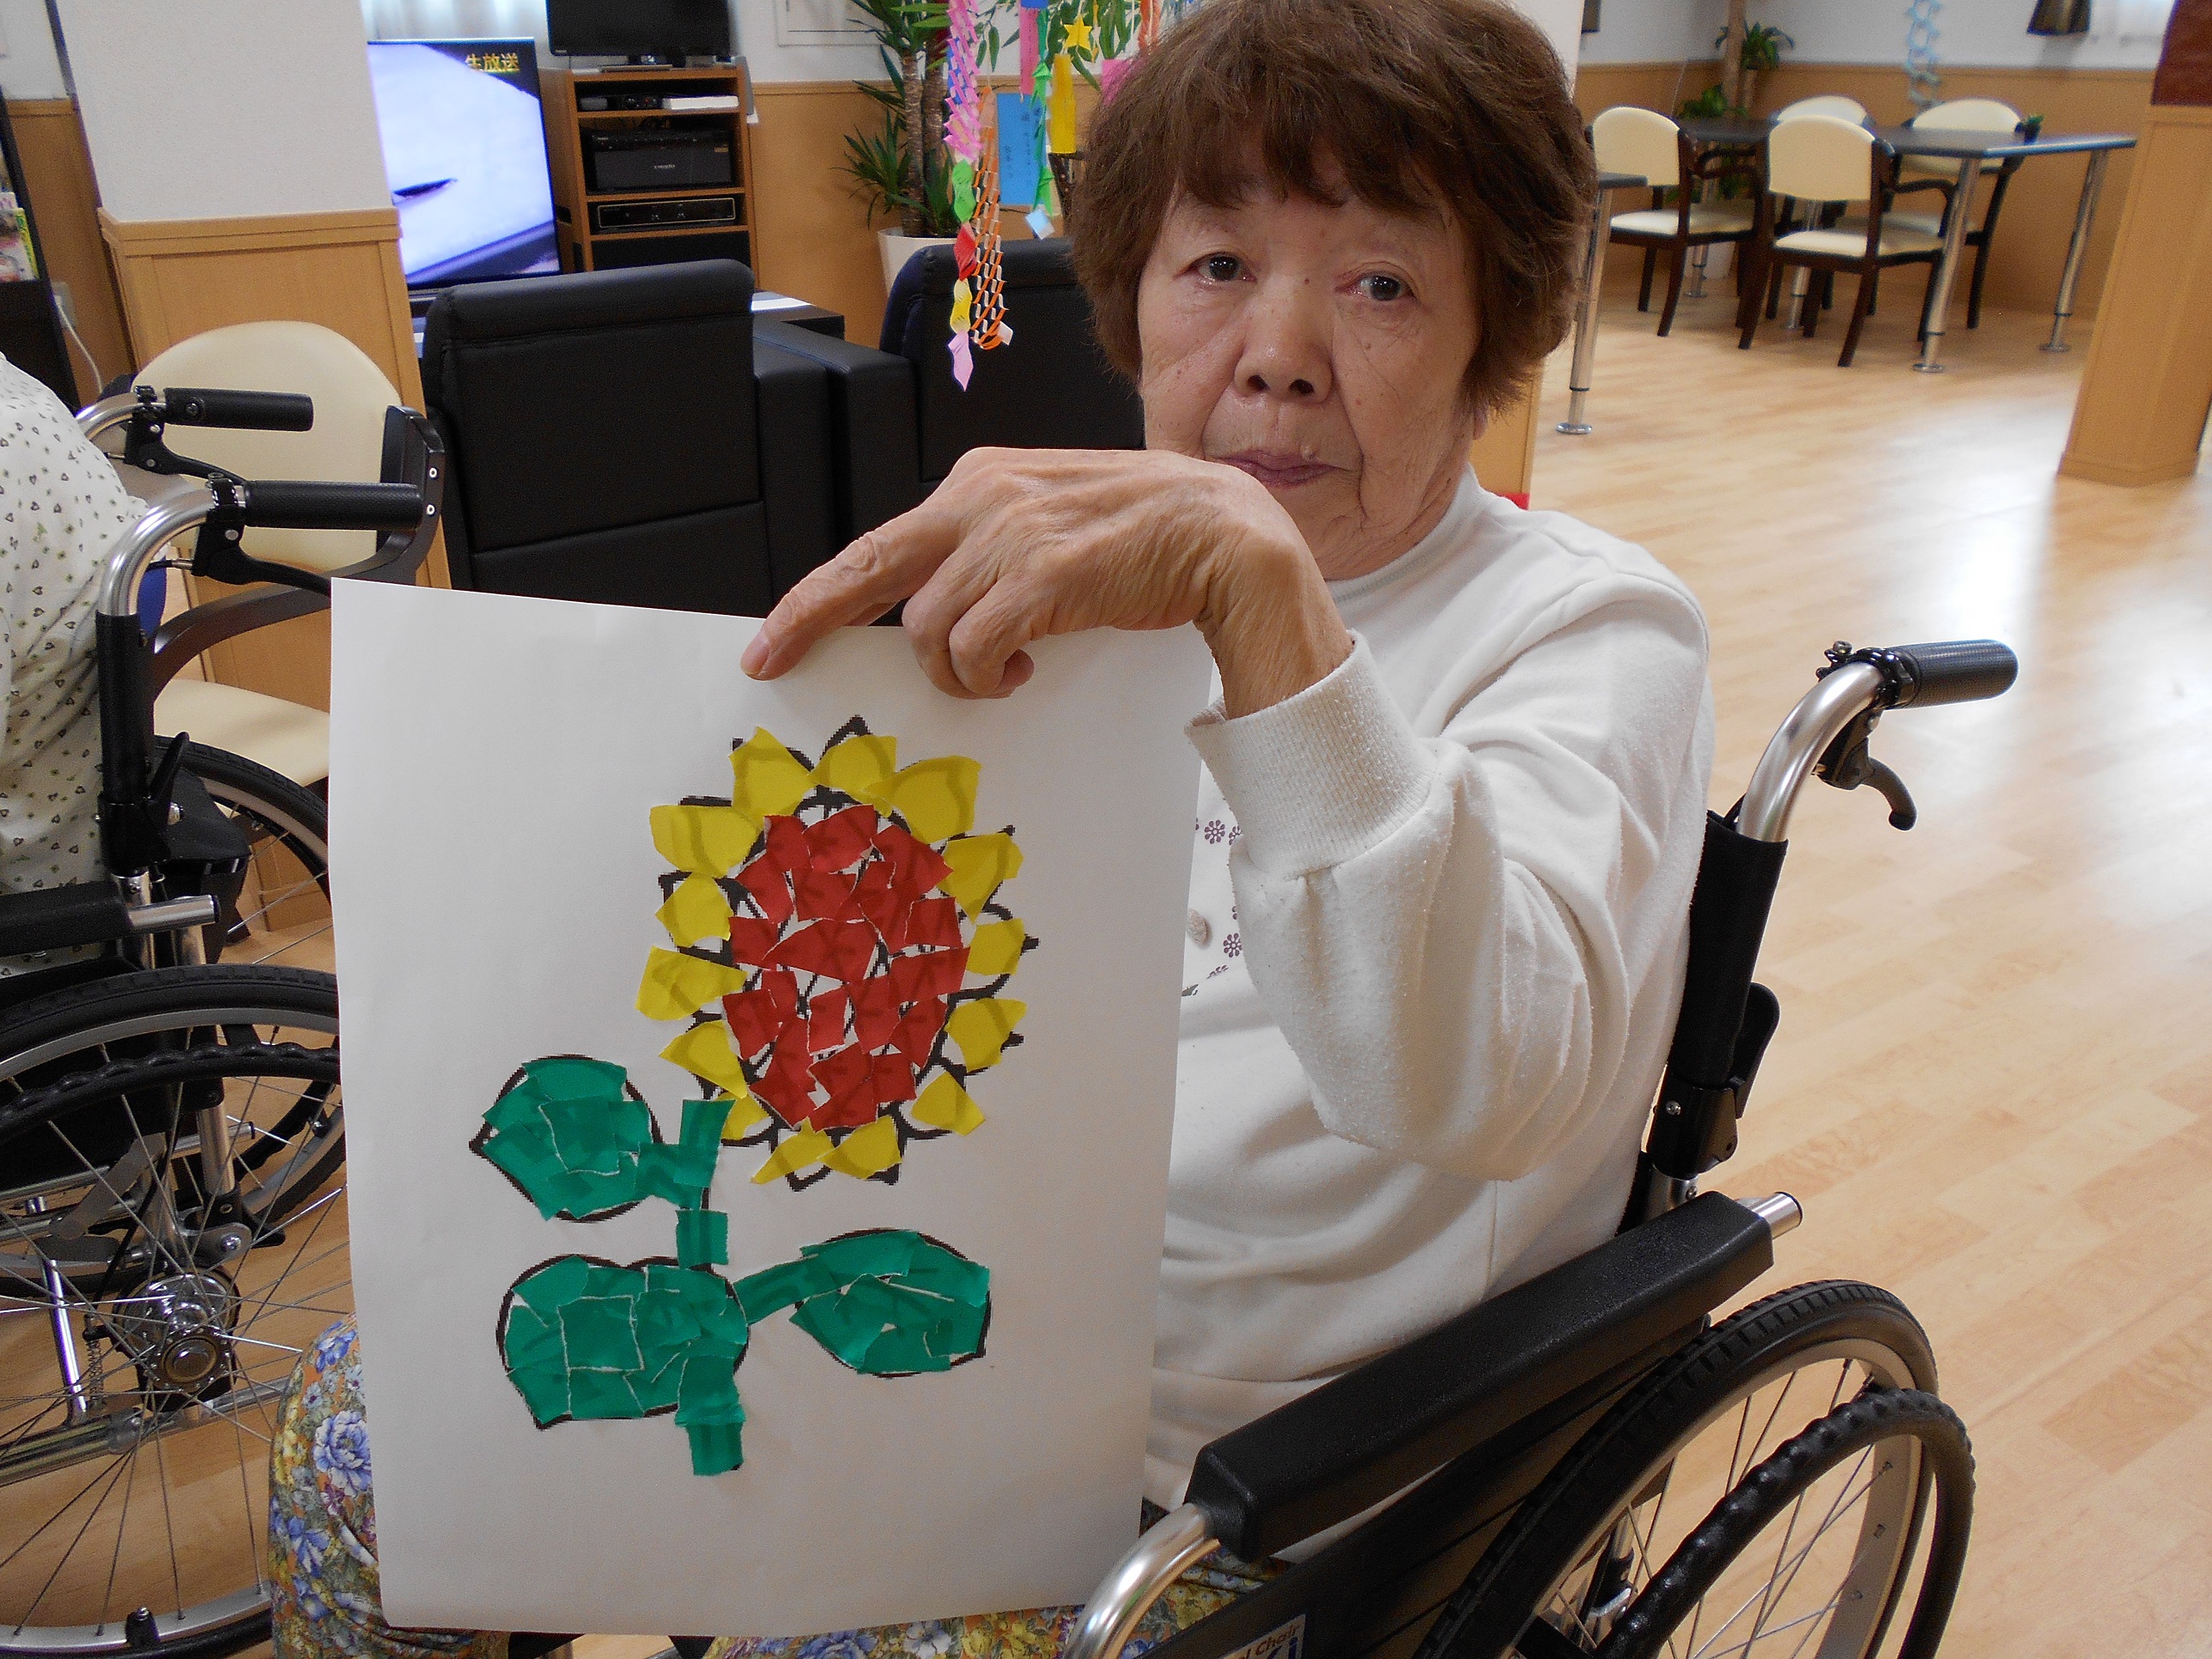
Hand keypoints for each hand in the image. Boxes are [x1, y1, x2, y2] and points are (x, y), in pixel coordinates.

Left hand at [740, 448, 1352, 716]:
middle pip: (872, 571)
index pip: (877, 543)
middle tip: (777, 662)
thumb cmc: (1142, 540)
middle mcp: (986, 496)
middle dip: (813, 618)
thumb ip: (987, 551)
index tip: (772, 637)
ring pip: (931, 627)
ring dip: (958, 669)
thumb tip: (932, 611)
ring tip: (1005, 672)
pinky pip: (977, 647)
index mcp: (982, 481)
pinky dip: (989, 675)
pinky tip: (1022, 673)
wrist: (1224, 536)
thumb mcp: (1048, 525)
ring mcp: (1013, 533)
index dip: (816, 595)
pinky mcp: (1045, 575)